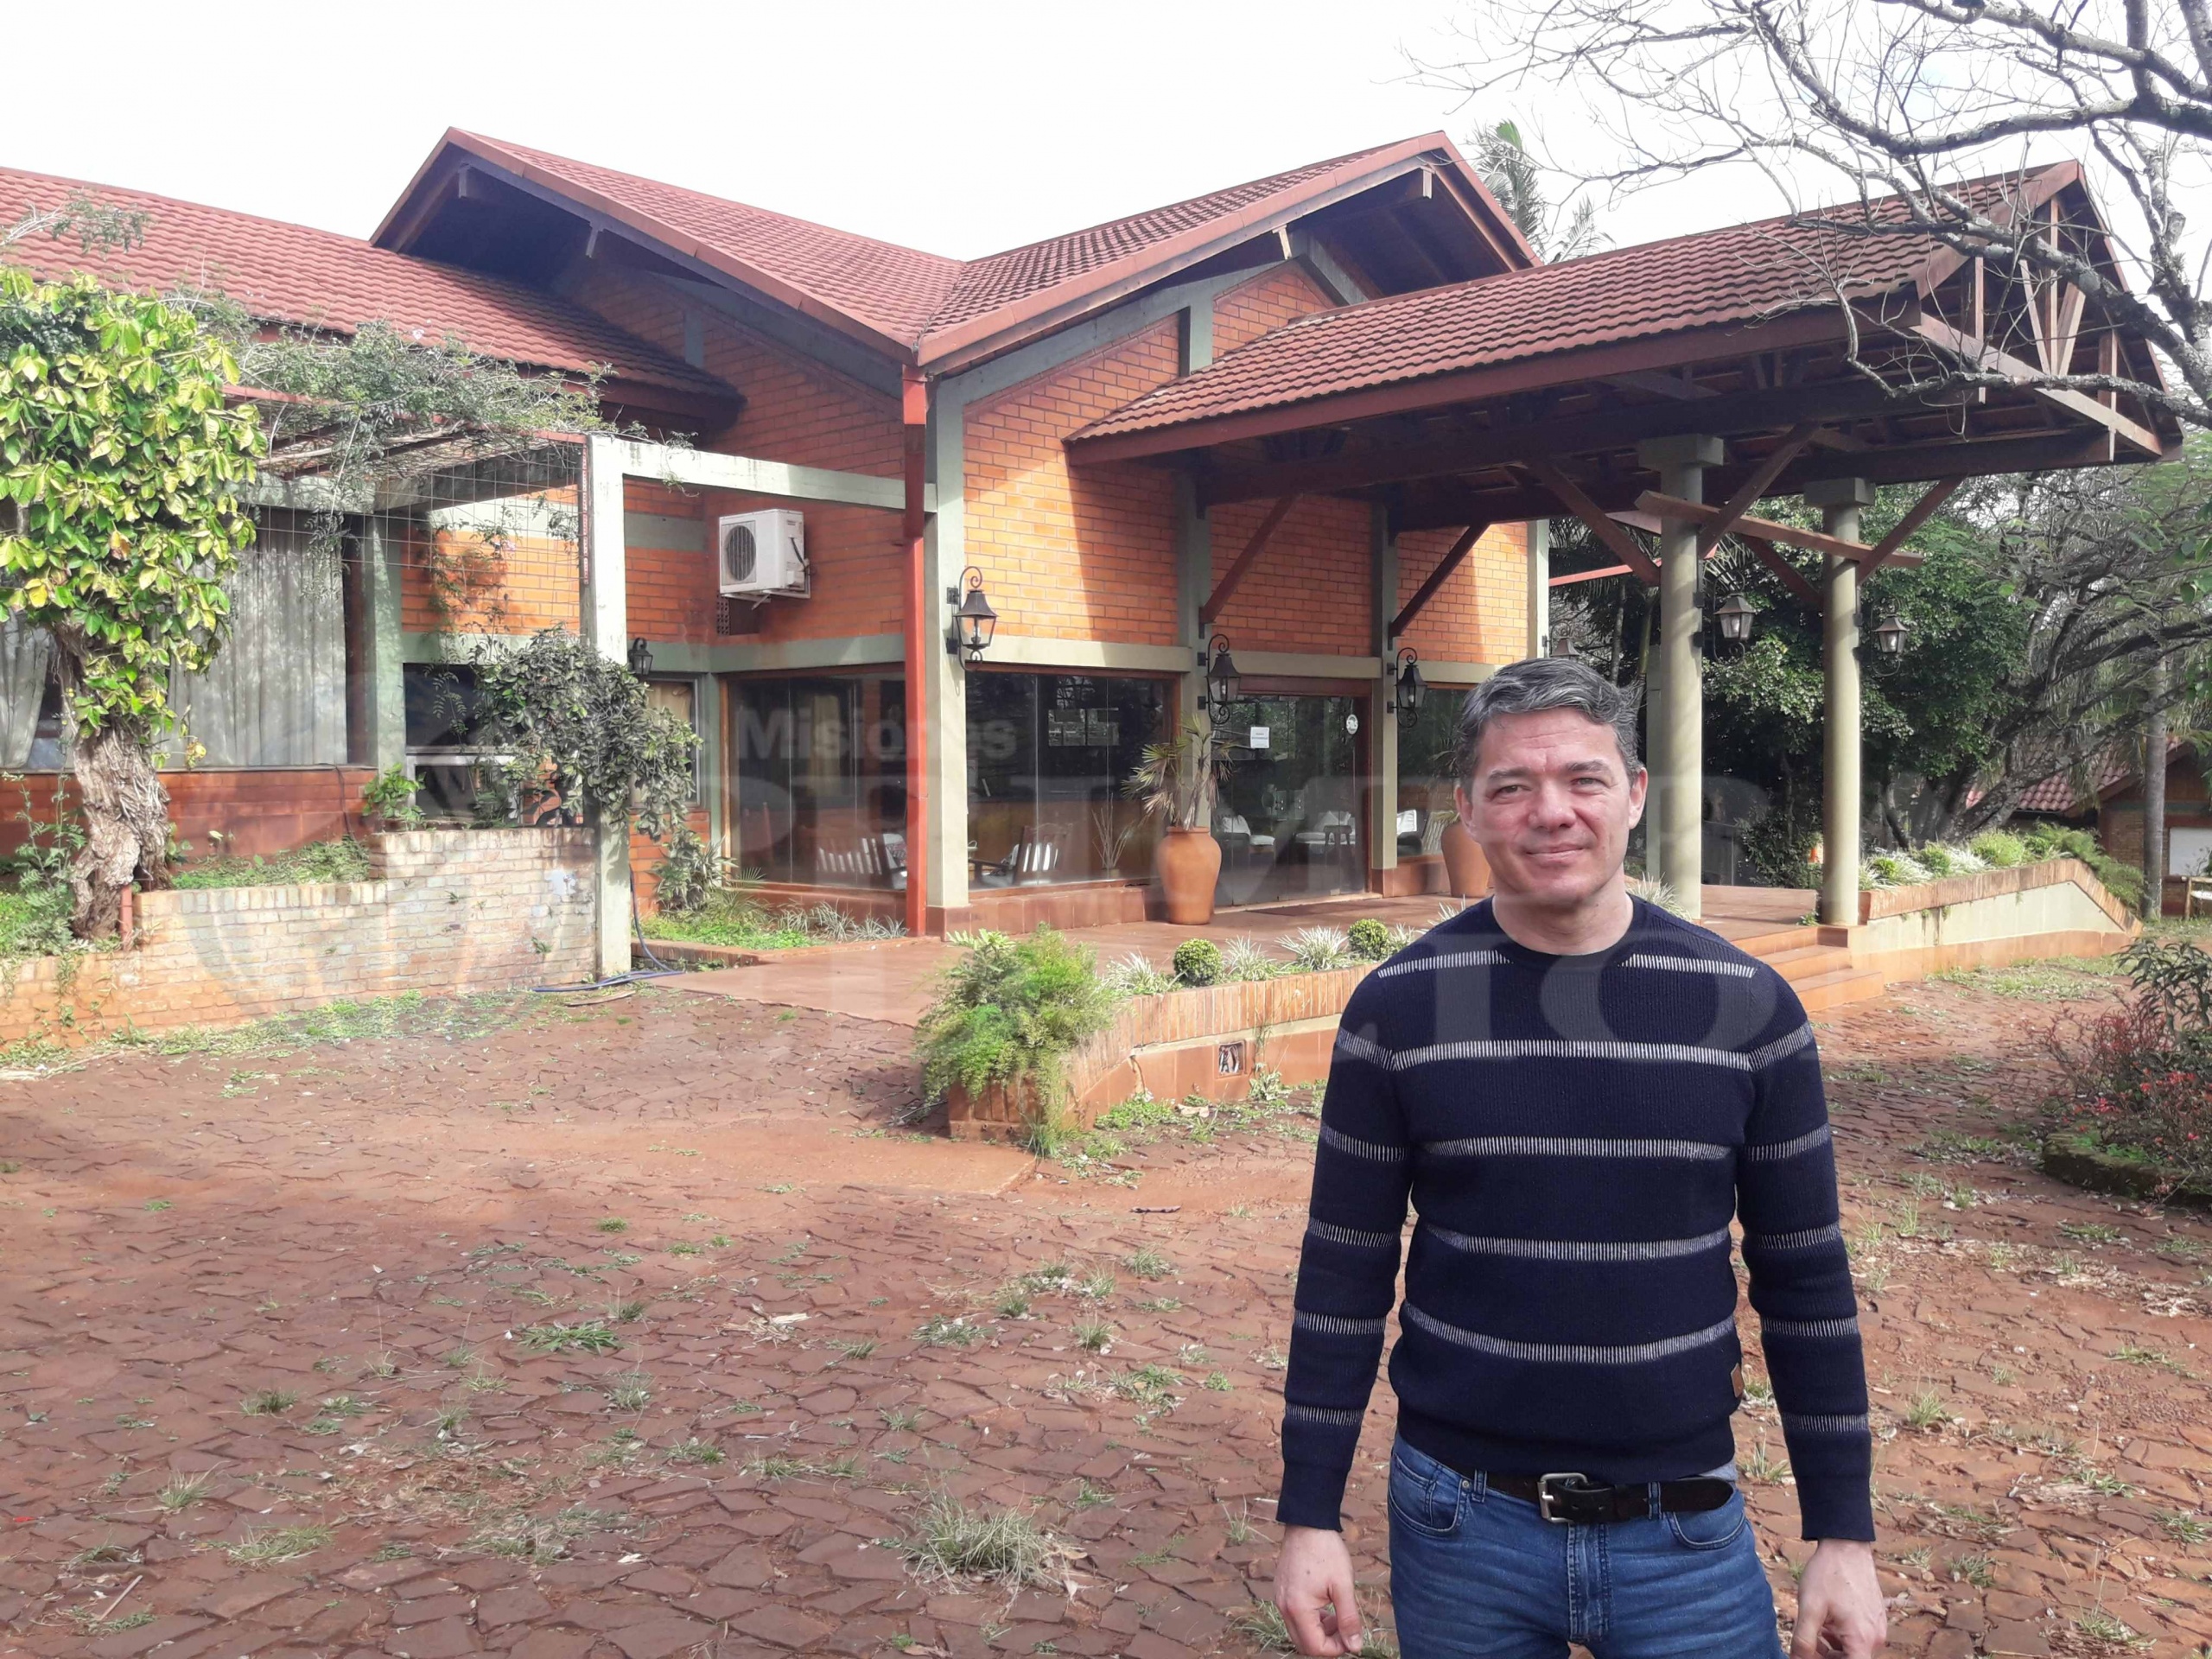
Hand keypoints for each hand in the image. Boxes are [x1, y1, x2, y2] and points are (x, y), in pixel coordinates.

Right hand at [1274, 1524, 1365, 1655]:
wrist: (1307, 1522)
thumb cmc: (1326, 1551)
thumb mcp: (1343, 1586)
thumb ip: (1349, 1619)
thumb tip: (1355, 1647)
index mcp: (1298, 1608)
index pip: (1315, 1648)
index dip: (1336, 1649)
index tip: (1351, 1637)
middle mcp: (1283, 1607)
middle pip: (1304, 1644)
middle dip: (1327, 1642)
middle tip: (1345, 1628)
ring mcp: (1280, 1599)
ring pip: (1299, 1631)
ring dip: (1319, 1631)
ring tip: (1337, 1614)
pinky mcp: (1281, 1591)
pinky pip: (1294, 1617)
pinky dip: (1310, 1619)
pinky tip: (1325, 1605)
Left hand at [1793, 1539, 1886, 1658]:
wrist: (1846, 1546)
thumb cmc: (1829, 1574)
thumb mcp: (1810, 1608)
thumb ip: (1803, 1640)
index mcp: (1862, 1640)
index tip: (1810, 1656)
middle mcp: (1875, 1638)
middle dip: (1826, 1658)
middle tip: (1805, 1646)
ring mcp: (1877, 1628)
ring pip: (1853, 1651)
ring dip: (1832, 1649)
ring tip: (1813, 1633)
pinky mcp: (1875, 1619)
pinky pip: (1858, 1638)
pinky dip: (1840, 1638)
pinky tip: (1824, 1625)